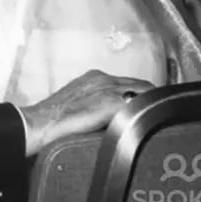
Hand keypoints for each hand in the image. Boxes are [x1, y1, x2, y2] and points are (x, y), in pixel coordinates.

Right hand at [20, 70, 155, 155]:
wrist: (40, 123)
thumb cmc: (52, 120)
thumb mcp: (76, 105)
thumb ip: (95, 105)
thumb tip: (110, 119)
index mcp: (95, 77)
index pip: (129, 82)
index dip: (141, 94)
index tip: (149, 105)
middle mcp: (104, 78)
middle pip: (141, 85)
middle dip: (152, 98)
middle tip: (161, 114)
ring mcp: (109, 89)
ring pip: (144, 92)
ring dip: (152, 105)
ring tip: (160, 120)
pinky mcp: (111, 103)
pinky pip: (139, 104)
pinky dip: (147, 112)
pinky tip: (152, 124)